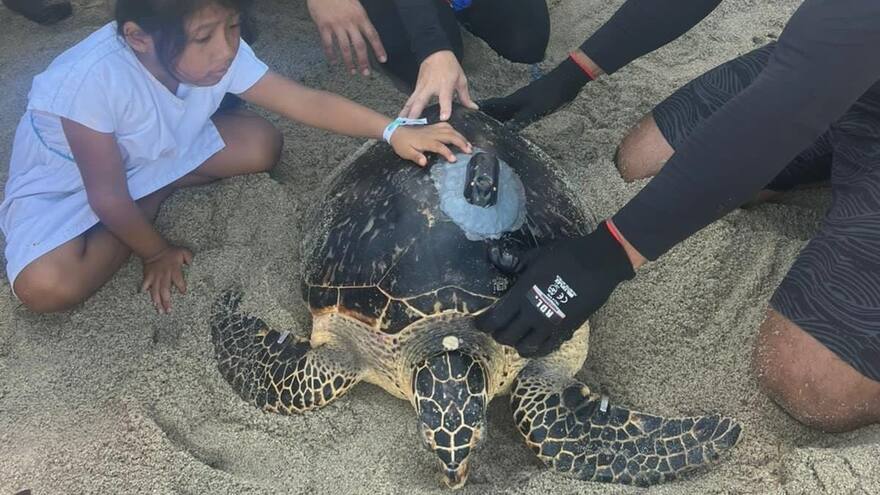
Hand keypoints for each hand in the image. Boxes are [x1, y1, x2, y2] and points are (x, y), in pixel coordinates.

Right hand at [141, 245, 192, 314]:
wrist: (154, 249)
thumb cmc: (171, 252)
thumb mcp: (183, 252)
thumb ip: (189, 258)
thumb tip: (193, 265)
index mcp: (174, 270)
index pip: (179, 281)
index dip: (181, 287)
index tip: (183, 293)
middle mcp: (164, 275)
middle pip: (165, 290)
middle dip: (166, 301)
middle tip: (169, 311)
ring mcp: (155, 277)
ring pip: (155, 291)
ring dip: (157, 301)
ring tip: (159, 311)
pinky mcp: (147, 276)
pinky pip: (145, 285)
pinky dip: (144, 291)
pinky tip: (146, 298)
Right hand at [306, 0, 386, 75]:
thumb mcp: (355, 5)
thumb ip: (360, 20)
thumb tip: (365, 35)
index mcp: (360, 17)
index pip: (372, 35)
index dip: (378, 48)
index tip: (383, 60)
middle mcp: (350, 22)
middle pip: (359, 45)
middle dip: (363, 61)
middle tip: (366, 73)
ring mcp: (336, 25)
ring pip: (344, 47)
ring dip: (349, 62)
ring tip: (352, 72)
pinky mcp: (324, 26)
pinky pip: (328, 44)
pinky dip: (331, 54)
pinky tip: (333, 62)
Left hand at [390, 122, 472, 165]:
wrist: (396, 132)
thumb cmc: (402, 145)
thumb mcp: (406, 153)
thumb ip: (416, 157)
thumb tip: (424, 162)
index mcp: (425, 141)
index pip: (439, 146)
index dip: (447, 152)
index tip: (454, 160)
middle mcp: (431, 133)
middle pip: (449, 136)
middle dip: (460, 142)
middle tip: (469, 151)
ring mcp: (433, 129)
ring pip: (450, 130)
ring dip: (460, 137)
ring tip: (468, 145)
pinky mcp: (433, 127)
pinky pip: (446, 126)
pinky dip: (454, 130)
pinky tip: (458, 135)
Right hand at [401, 51, 477, 120]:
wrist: (435, 52)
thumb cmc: (449, 66)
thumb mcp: (461, 80)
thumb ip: (465, 96)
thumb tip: (473, 108)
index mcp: (445, 85)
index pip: (445, 98)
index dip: (445, 108)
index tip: (443, 118)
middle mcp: (431, 87)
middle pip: (421, 101)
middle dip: (416, 112)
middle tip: (412, 123)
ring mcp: (421, 87)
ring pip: (412, 100)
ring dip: (406, 111)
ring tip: (401, 122)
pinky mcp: (416, 87)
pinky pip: (410, 99)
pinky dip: (406, 108)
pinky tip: (402, 117)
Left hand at [474, 222, 633, 357]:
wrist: (600, 263)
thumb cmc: (567, 256)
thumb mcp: (537, 256)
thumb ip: (515, 262)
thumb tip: (495, 255)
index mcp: (523, 295)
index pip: (495, 319)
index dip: (483, 325)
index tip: (477, 324)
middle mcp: (534, 314)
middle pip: (507, 336)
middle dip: (497, 334)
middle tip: (495, 329)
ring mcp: (551, 325)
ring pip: (526, 347)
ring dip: (516, 344)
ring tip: (514, 337)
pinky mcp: (567, 330)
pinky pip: (547, 348)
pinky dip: (536, 349)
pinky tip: (533, 344)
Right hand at [481, 57, 590, 130]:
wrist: (567, 80)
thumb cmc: (551, 94)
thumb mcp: (535, 110)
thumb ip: (519, 121)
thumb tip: (504, 132)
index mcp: (514, 101)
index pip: (492, 106)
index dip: (481, 111)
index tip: (468, 116)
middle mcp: (516, 100)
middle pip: (497, 109)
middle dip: (486, 116)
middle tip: (475, 125)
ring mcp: (525, 101)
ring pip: (507, 110)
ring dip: (498, 118)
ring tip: (489, 127)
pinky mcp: (533, 103)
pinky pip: (517, 112)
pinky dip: (511, 118)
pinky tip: (512, 124)